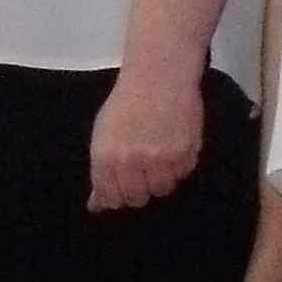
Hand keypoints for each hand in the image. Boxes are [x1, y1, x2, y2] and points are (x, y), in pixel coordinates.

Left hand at [88, 60, 202, 211]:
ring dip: (161, 177)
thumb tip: (96, 206)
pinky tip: (174, 142)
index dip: (117, 195)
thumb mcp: (103, 135)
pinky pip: (182, 174)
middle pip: (137, 199)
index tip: (122, 186)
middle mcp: (131, 162)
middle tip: (143, 167)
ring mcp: (159, 159)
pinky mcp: (184, 153)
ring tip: (160, 152)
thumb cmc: (127, 103)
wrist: (159, 76)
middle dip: (139, 188)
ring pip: (162, 190)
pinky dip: (180, 164)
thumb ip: (101, 172)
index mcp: (105, 157)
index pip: (110, 198)